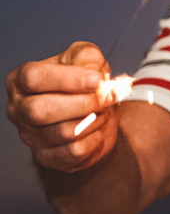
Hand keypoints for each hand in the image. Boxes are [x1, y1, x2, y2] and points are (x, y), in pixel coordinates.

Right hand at [6, 42, 120, 172]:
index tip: (96, 80)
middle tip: (107, 98)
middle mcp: (19, 109)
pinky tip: (98, 128)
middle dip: (83, 103)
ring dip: (93, 120)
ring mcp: (29, 136)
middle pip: (41, 110)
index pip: (34, 78)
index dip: (68, 79)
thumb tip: (92, 74)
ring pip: (62, 133)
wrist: (92, 111)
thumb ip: (87, 58)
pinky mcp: (46, 156)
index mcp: (20, 81)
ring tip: (103, 111)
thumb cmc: (83, 81)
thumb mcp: (85, 57)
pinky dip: (94, 139)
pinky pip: (74, 152)